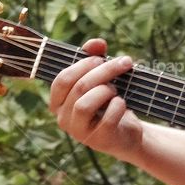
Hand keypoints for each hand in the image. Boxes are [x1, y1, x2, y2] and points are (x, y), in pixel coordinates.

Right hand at [49, 38, 143, 161]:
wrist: (126, 131)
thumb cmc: (109, 101)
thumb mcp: (102, 77)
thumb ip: (96, 57)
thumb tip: (96, 43)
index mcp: (59, 102)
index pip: (62, 79)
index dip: (83, 64)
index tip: (102, 57)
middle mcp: (64, 119)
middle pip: (79, 87)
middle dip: (104, 70)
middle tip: (124, 63)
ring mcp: (79, 132)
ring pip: (85, 104)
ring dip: (106, 90)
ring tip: (116, 89)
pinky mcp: (98, 141)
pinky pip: (107, 118)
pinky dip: (118, 105)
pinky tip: (122, 104)